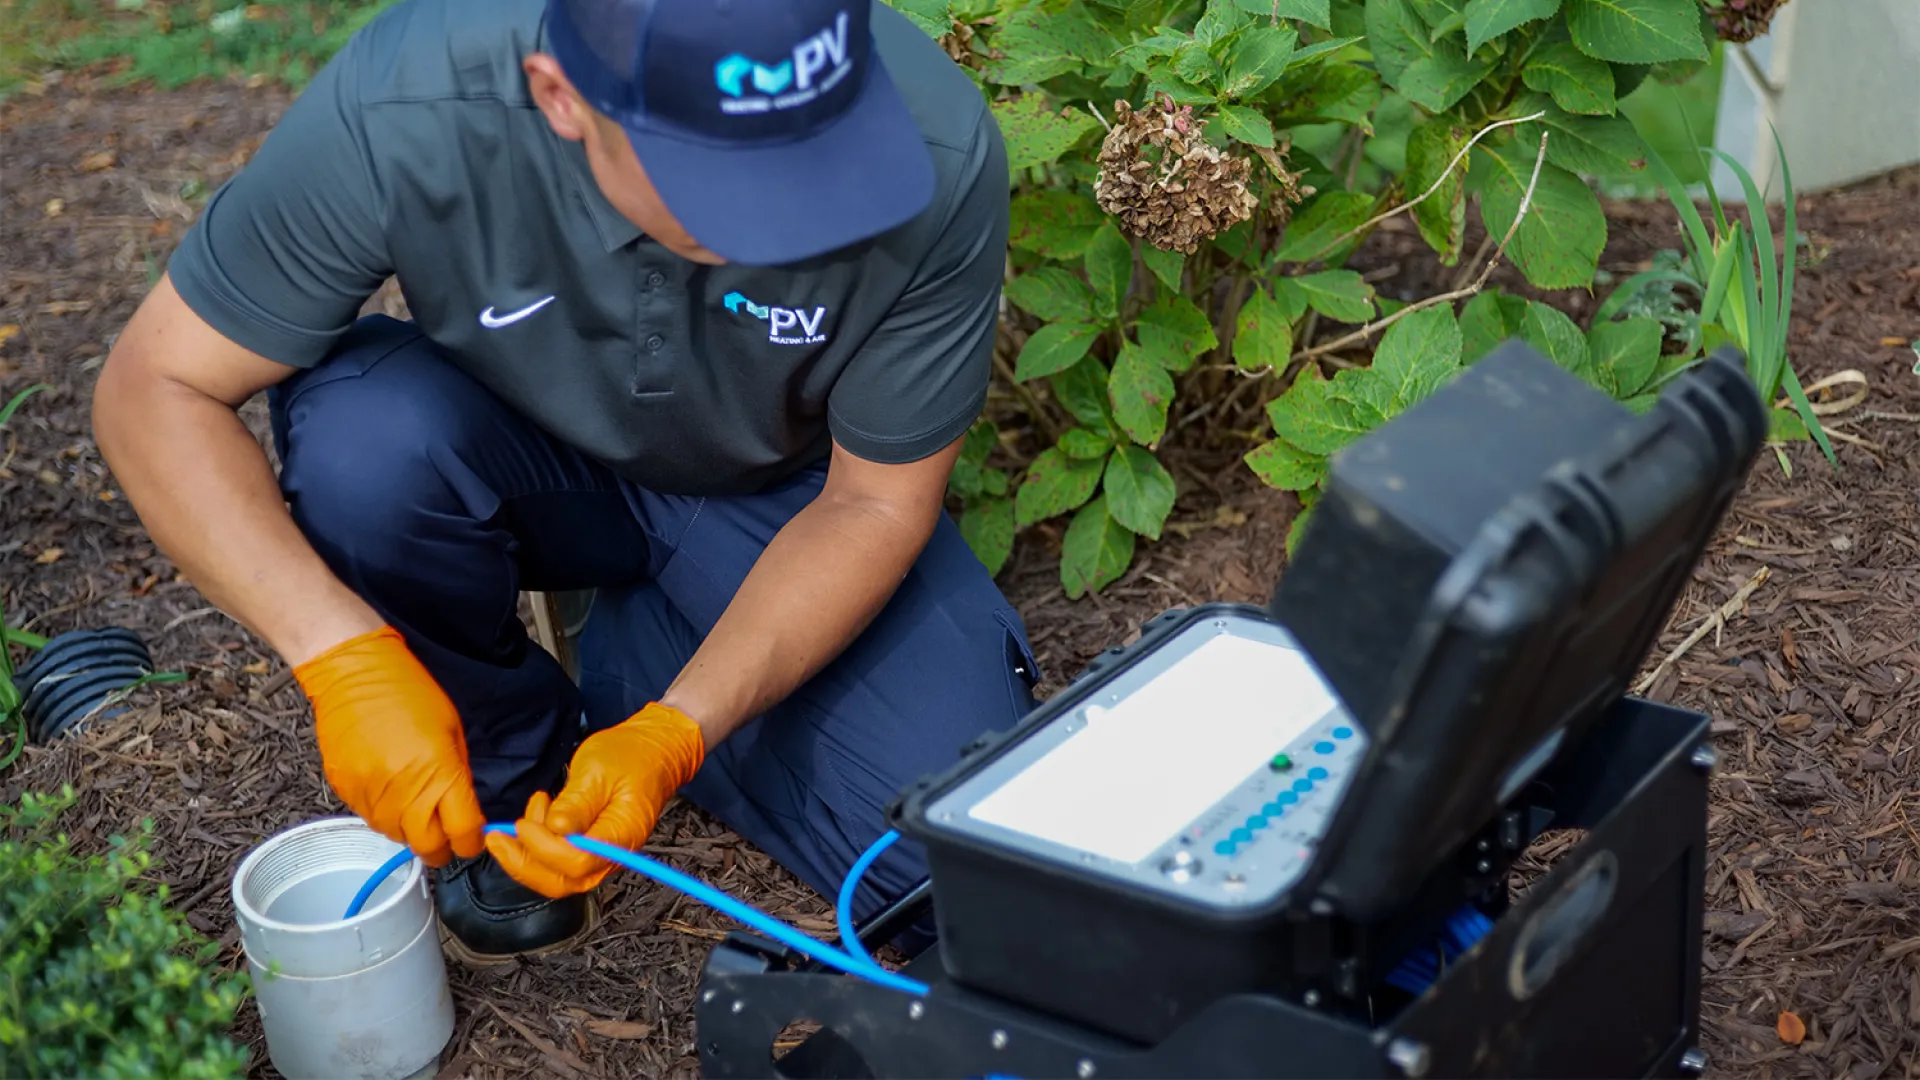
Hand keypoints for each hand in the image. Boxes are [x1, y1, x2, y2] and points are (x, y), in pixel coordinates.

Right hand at [293, 625, 486, 866]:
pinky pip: (370, 820)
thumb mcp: (452, 731)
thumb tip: (463, 809)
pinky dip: (385, 815)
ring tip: (416, 808)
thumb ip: (458, 776)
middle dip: (441, 848)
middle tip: (445, 837)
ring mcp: (371, 794)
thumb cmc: (410, 692)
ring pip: (396, 837)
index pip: (461, 832)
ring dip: (411, 831)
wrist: (355, 673)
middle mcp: (405, 791)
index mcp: (440, 773)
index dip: (471, 843)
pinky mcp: (346, 792)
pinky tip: (390, 793)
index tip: (472, 840)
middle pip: (427, 848)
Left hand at [485, 702, 705, 897]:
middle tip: (498, 837)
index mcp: (621, 835)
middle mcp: (613, 854)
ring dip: (527, 856)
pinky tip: (534, 821)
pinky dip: (537, 850)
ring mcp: (602, 855)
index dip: (544, 848)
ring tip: (523, 818)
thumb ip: (577, 803)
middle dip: (524, 863)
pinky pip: (559, 863)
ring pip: (557, 877)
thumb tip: (555, 829)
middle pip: (563, 881)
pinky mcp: (591, 849)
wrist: (654, 751)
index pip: (577, 861)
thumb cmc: (631, 755)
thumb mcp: (598, 769)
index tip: (523, 823)